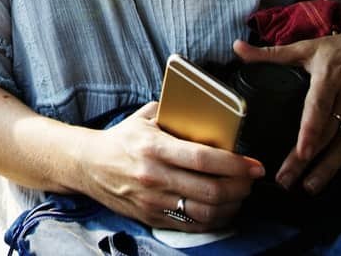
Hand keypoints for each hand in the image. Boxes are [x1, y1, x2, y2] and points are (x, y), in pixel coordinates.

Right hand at [78, 102, 263, 230]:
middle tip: (251, 179)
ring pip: (206, 212)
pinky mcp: (152, 216)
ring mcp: (153, 200)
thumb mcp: (146, 119)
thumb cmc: (121, 139)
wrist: (88, 164)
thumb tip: (211, 116)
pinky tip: (223, 209)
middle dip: (240, 186)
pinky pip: (193, 225)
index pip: (202, 158)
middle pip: (210, 189)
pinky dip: (215, 220)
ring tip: (240, 194)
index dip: (234, 164)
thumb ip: (176, 116)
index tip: (253, 164)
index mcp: (153, 147)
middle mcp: (154, 176)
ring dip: (232, 205)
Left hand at [233, 26, 340, 200]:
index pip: (318, 106)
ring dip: (330, 171)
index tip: (301, 152)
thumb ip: (272, 53)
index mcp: (330, 76)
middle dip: (307, 160)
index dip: (310, 130)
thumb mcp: (308, 47)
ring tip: (309, 189)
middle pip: (329, 133)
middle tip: (286, 180)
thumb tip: (237, 48)